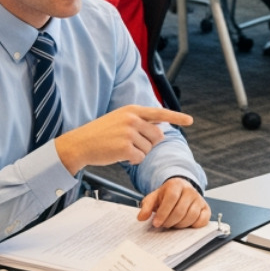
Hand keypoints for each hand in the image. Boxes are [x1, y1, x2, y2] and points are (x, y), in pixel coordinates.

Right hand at [55, 105, 194, 174]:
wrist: (79, 143)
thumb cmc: (100, 133)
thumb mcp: (120, 119)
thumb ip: (139, 121)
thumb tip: (161, 130)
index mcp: (132, 110)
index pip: (159, 112)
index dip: (176, 117)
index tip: (190, 120)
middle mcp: (132, 119)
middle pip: (157, 136)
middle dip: (148, 144)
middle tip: (131, 144)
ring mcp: (129, 133)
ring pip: (149, 149)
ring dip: (138, 153)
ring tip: (121, 148)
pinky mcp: (125, 147)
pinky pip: (140, 158)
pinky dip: (132, 160)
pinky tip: (120, 155)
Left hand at [138, 177, 210, 228]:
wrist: (180, 191)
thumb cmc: (166, 196)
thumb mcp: (153, 198)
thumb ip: (146, 207)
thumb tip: (141, 217)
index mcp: (176, 185)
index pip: (171, 199)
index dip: (163, 213)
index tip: (156, 223)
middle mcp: (190, 190)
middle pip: (181, 210)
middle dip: (170, 221)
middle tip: (164, 224)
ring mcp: (199, 199)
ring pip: (191, 216)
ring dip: (180, 225)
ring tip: (172, 223)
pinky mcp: (206, 208)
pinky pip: (202, 220)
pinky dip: (193, 226)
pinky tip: (184, 224)